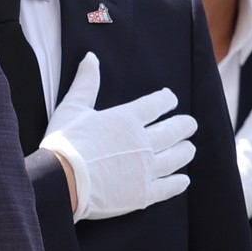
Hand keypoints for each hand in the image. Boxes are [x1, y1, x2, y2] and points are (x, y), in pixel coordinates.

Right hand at [41, 53, 194, 222]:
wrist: (61, 181)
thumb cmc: (64, 143)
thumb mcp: (72, 108)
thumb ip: (85, 83)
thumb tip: (90, 57)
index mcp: (127, 119)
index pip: (156, 104)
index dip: (167, 99)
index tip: (171, 98)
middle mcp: (143, 142)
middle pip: (173, 130)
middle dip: (184, 125)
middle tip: (190, 124)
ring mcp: (146, 168)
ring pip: (176, 157)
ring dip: (185, 151)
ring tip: (189, 148)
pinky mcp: (144, 194)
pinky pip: (168, 187)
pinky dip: (178, 183)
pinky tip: (183, 180)